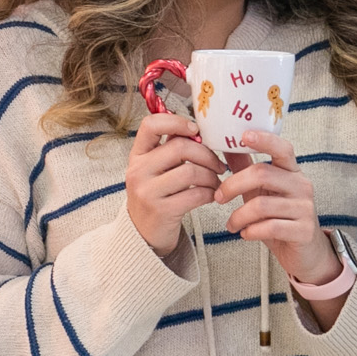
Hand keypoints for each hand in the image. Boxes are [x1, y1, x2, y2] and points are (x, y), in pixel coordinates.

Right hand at [126, 113, 221, 255]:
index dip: (176, 122)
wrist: (143, 234)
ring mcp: (148, 192)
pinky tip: (211, 195)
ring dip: (211, 176)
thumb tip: (197, 130)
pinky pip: (196, 194)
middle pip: (180, 148)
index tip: (195, 130)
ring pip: (191, 172)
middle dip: (207, 155)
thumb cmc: (156, 195)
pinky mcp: (162, 210)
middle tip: (219, 165)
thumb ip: (170, 149)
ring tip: (216, 182)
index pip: (151, 125)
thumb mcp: (154, 169)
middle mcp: (138, 171)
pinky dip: (210, 193)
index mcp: (137, 155)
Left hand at [217, 130, 333, 285]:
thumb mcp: (261, 191)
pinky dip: (251, 231)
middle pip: (263, 174)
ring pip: (262, 205)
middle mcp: (302, 186)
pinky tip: (246, 233)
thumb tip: (225, 146)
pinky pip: (270, 227)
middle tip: (218, 197)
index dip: (264, 140)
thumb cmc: (280, 217)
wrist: (304, 252)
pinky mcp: (304, 230)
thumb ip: (246, 169)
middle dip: (233, 185)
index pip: (282, 148)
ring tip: (231, 224)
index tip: (243, 135)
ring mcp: (305, 208)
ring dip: (238, 216)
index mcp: (292, 172)